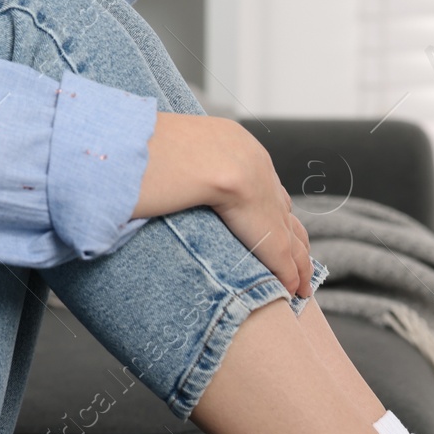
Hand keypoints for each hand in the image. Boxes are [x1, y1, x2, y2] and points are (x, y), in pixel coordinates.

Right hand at [137, 113, 313, 298]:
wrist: (170, 149)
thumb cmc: (142, 146)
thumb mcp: (158, 147)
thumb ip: (160, 161)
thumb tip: (134, 170)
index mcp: (227, 141)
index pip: (254, 176)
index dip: (264, 202)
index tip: (270, 220)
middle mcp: (254, 163)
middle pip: (281, 206)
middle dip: (290, 231)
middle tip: (297, 257)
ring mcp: (264, 194)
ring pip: (291, 234)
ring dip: (296, 260)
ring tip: (299, 282)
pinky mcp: (266, 228)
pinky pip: (285, 257)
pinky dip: (290, 275)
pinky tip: (293, 291)